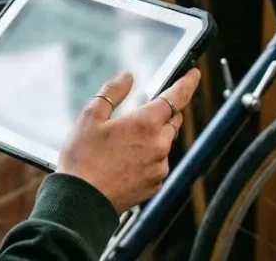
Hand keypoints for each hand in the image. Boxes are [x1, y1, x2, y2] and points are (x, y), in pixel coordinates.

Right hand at [56, 68, 202, 212]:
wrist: (81, 200)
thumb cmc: (83, 159)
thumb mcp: (90, 117)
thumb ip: (112, 92)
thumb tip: (127, 77)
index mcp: (145, 124)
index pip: (176, 97)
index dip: (187, 83)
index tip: (194, 74)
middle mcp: (158, 145)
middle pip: (173, 120)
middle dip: (165, 111)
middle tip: (145, 110)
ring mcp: (159, 167)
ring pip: (165, 143)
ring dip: (154, 136)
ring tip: (125, 142)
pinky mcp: (155, 184)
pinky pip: (158, 163)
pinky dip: (148, 157)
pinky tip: (126, 160)